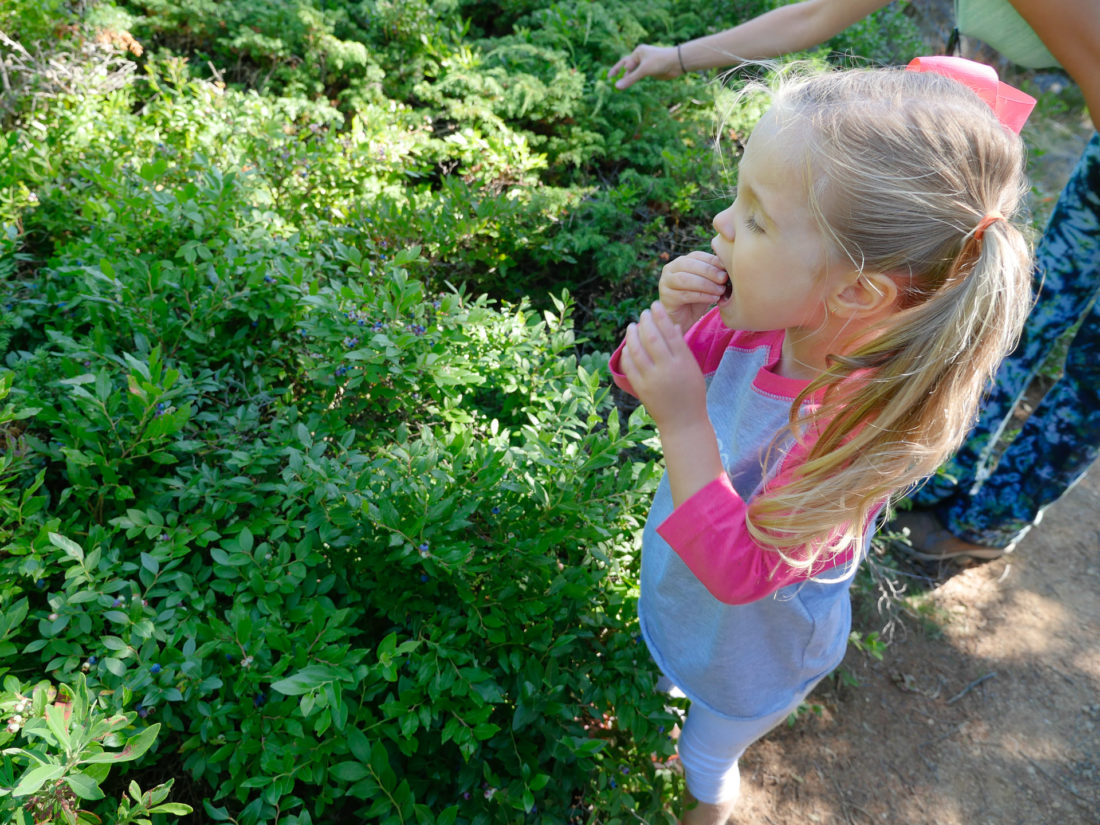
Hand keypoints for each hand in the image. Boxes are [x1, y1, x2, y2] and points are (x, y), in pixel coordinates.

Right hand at [607, 44, 680, 88]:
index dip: (616, 70)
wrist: (677, 63)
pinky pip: (640, 76)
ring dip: (627, 78)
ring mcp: (646, 64)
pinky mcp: (651, 71)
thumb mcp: (644, 70)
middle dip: (620, 73)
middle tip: (610, 79)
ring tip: (620, 86)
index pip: (624, 63)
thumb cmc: (660, 61)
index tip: (609, 78)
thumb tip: (617, 87)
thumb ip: (630, 79)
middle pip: (627, 66)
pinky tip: (630, 85)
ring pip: (633, 72)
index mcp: (638, 52)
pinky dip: (634, 80)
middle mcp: (641, 57)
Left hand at [619, 301, 707, 431]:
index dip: (661, 316)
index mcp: (683, 362)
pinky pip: (629, 365)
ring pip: (637, 350)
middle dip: (646, 321)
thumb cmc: (691, 393)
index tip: (655, 306)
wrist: (683, 422)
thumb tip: (672, 325)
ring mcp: (652, 379)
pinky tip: (628, 346)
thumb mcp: (692, 368)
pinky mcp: (640, 388)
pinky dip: (627, 353)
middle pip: (652, 337)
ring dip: (632, 334)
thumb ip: (681, 347)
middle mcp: (667, 369)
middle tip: (643, 313)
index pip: (670, 332)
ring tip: (631, 326)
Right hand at [658, 251, 727, 330]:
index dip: (712, 260)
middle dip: (709, 271)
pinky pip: (685, 295)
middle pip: (689, 265)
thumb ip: (713, 273)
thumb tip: (728, 264)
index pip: (696, 255)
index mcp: (681, 262)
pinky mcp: (666, 297)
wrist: (684, 319)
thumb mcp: (707, 283)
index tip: (726, 267)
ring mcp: (665, 283)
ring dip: (706, 284)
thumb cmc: (697, 299)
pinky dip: (702, 296)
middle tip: (724, 279)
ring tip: (720, 291)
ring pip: (685, 279)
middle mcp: (670, 269)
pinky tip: (714, 298)